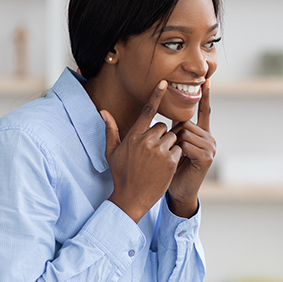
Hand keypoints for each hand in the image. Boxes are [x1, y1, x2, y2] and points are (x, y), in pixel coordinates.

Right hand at [102, 80, 181, 222]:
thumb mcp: (112, 153)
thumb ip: (111, 130)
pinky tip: (164, 168)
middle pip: (162, 127)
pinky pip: (179, 150)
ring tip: (157, 161)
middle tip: (152, 153)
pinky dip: (175, 157)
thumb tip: (103, 112)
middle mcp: (146, 141)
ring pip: (172, 138)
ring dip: (168, 146)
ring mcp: (159, 151)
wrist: (131, 198)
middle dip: (160, 137)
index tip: (164, 83)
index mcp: (133, 136)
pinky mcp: (170, 161)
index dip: (156, 95)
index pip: (147, 111)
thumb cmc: (121, 174)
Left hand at [167, 79, 215, 217]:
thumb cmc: (173, 169)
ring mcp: (210, 148)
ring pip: (185, 133)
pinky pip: (187, 145)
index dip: (206, 96)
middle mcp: (209, 138)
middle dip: (174, 134)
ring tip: (176, 157)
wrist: (179, 191)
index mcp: (202, 134)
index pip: (204, 111)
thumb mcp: (172, 145)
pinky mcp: (206, 157)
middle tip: (173, 151)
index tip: (207, 81)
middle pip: (186, 123)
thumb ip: (172, 129)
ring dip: (175, 144)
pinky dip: (179, 152)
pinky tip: (181, 161)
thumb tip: (164, 110)